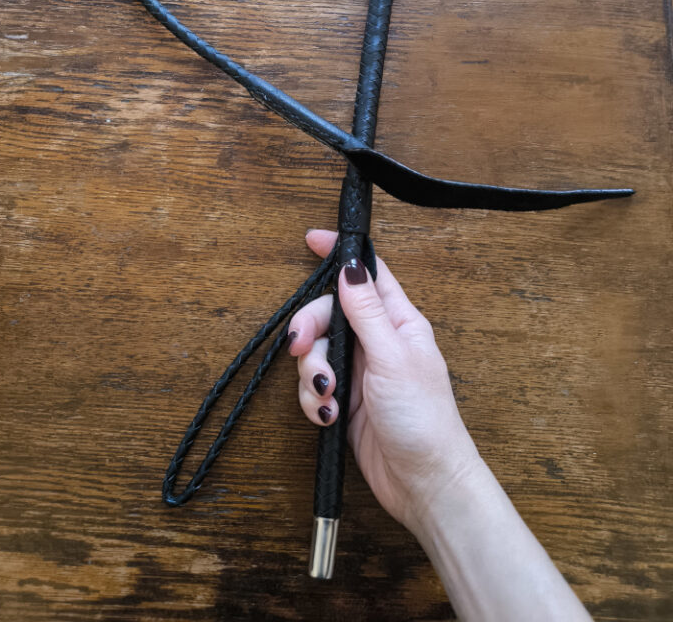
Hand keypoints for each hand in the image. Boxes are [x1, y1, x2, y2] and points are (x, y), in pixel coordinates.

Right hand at [288, 229, 480, 529]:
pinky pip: (315, 387)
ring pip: (316, 352)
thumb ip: (367, 311)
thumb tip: (349, 266)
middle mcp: (378, 342)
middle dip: (309, 330)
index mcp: (399, 322)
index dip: (341, 255)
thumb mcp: (392, 357)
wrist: (423, 482)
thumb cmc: (423, 419)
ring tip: (329, 398)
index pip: (368, 274)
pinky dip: (315, 401)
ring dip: (313, 374)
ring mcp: (360, 372)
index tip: (311, 239)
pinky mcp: (346, 401)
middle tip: (299, 348)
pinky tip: (329, 417)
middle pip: (329, 314)